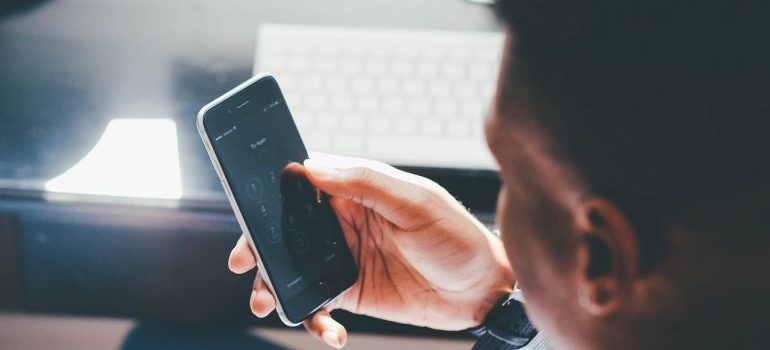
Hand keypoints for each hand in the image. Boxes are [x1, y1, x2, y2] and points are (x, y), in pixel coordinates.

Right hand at [228, 154, 513, 347]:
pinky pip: (316, 304)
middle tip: (243, 260)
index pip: (302, 183)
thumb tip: (311, 168)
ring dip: (272, 284)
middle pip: (285, 228)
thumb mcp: (416, 202)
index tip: (249, 207)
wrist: (484, 291)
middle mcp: (342, 221)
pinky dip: (312, 319)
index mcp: (356, 190)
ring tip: (264, 301)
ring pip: (292, 267)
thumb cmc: (457, 236)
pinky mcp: (349, 292)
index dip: (271, 192)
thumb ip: (365, 183)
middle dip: (258, 243)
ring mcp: (343, 258)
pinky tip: (329, 331)